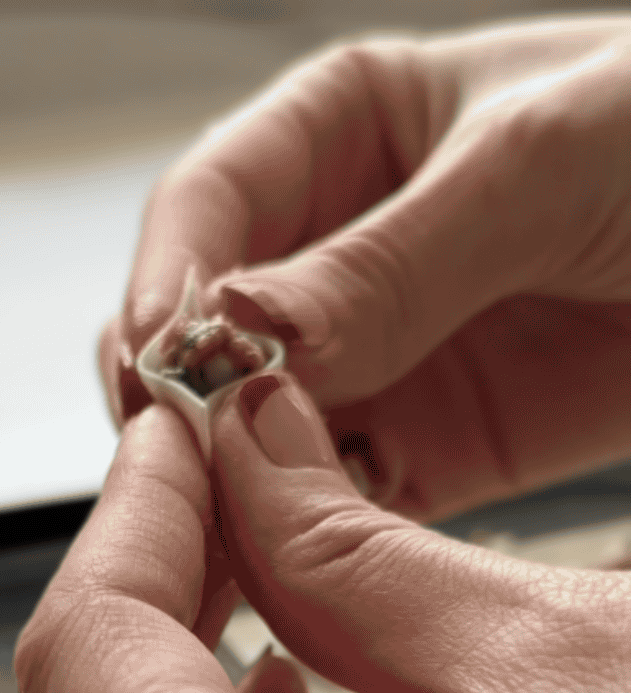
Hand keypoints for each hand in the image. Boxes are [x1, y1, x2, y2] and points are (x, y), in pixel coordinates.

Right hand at [100, 15, 630, 520]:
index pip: (208, 208)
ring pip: (246, 429)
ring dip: (226, 482)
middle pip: (204, 334)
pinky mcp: (424, 455)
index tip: (158, 364)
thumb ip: (389, 260)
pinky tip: (294, 558)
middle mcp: (338, 253)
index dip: (168, 284)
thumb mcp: (535, 169)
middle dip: (182, 400)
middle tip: (182, 466)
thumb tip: (242, 331)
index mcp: (345, 134)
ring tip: (224, 530)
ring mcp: (374, 361)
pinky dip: (298, 533)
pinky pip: (329, 500)